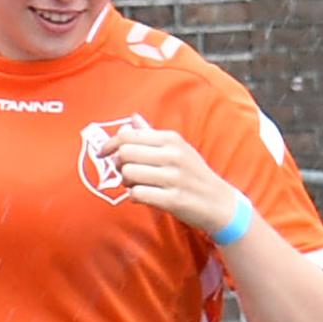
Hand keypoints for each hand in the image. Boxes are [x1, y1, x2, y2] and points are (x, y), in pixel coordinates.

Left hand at [103, 126, 245, 238]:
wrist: (220, 203)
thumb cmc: (193, 174)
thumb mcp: (177, 148)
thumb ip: (151, 134)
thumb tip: (132, 119)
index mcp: (171, 139)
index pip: (128, 135)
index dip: (109, 145)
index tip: (102, 153)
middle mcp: (173, 155)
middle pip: (124, 153)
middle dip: (118, 165)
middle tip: (125, 173)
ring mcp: (174, 178)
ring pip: (128, 174)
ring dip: (126, 182)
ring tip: (136, 185)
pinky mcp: (173, 200)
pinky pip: (137, 194)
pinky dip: (134, 196)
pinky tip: (142, 196)